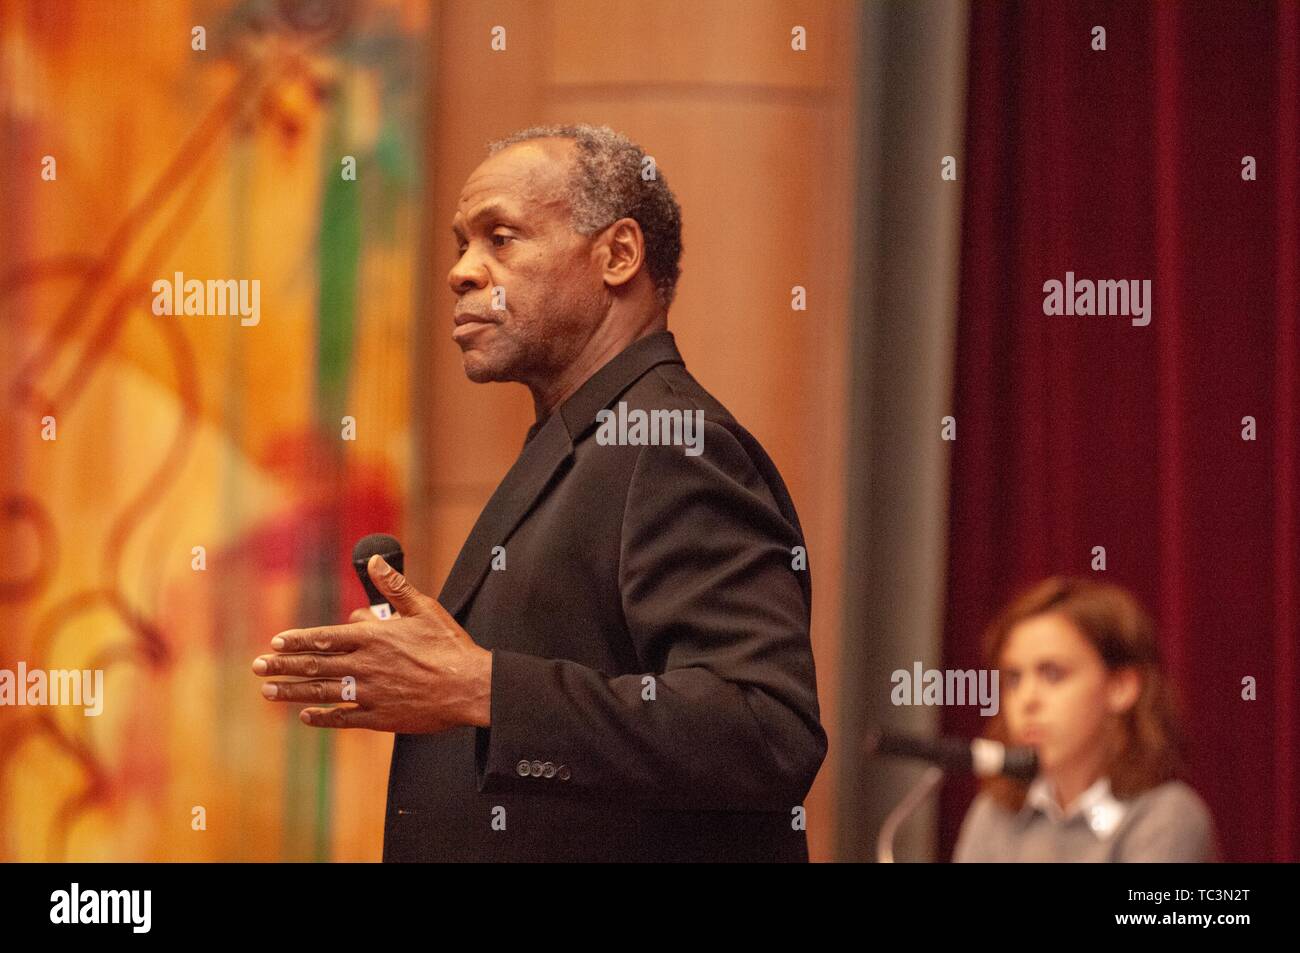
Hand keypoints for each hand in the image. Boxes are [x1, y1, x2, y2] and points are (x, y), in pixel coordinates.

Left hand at [252, 554, 491, 731]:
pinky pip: (345, 718)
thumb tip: (376, 561)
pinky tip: (307, 716)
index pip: (325, 638)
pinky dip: (324, 717)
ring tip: (270, 691)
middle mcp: (366, 665)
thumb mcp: (424, 608)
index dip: (297, 641)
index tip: (275, 643)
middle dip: (283, 666)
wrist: (470, 687)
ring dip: (293, 691)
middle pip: (316, 666)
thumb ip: (395, 587)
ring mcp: (372, 694)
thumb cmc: (449, 645)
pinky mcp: (381, 717)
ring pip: (323, 692)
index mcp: (374, 637)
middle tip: (257, 668)